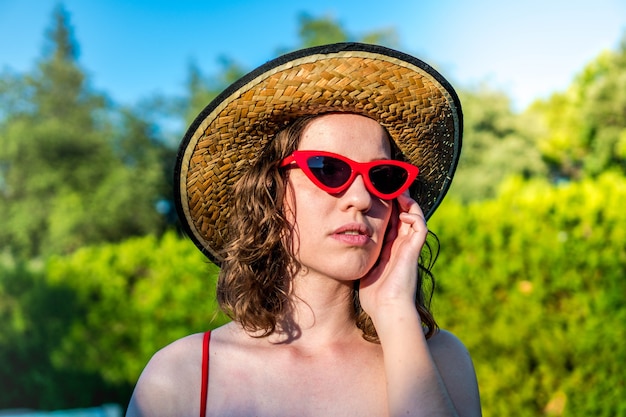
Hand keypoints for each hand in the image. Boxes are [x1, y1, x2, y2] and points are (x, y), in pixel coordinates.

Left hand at [358, 192, 427, 320]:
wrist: (386, 309)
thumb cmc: (373, 295)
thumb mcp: (362, 267)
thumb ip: (357, 254)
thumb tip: (341, 244)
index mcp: (390, 248)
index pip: (392, 221)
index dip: (387, 207)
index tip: (376, 194)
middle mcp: (401, 245)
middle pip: (404, 215)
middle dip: (398, 199)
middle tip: (389, 185)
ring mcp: (408, 247)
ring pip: (415, 217)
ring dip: (408, 202)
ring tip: (398, 192)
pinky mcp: (413, 250)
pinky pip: (420, 227)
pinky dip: (414, 216)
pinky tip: (403, 211)